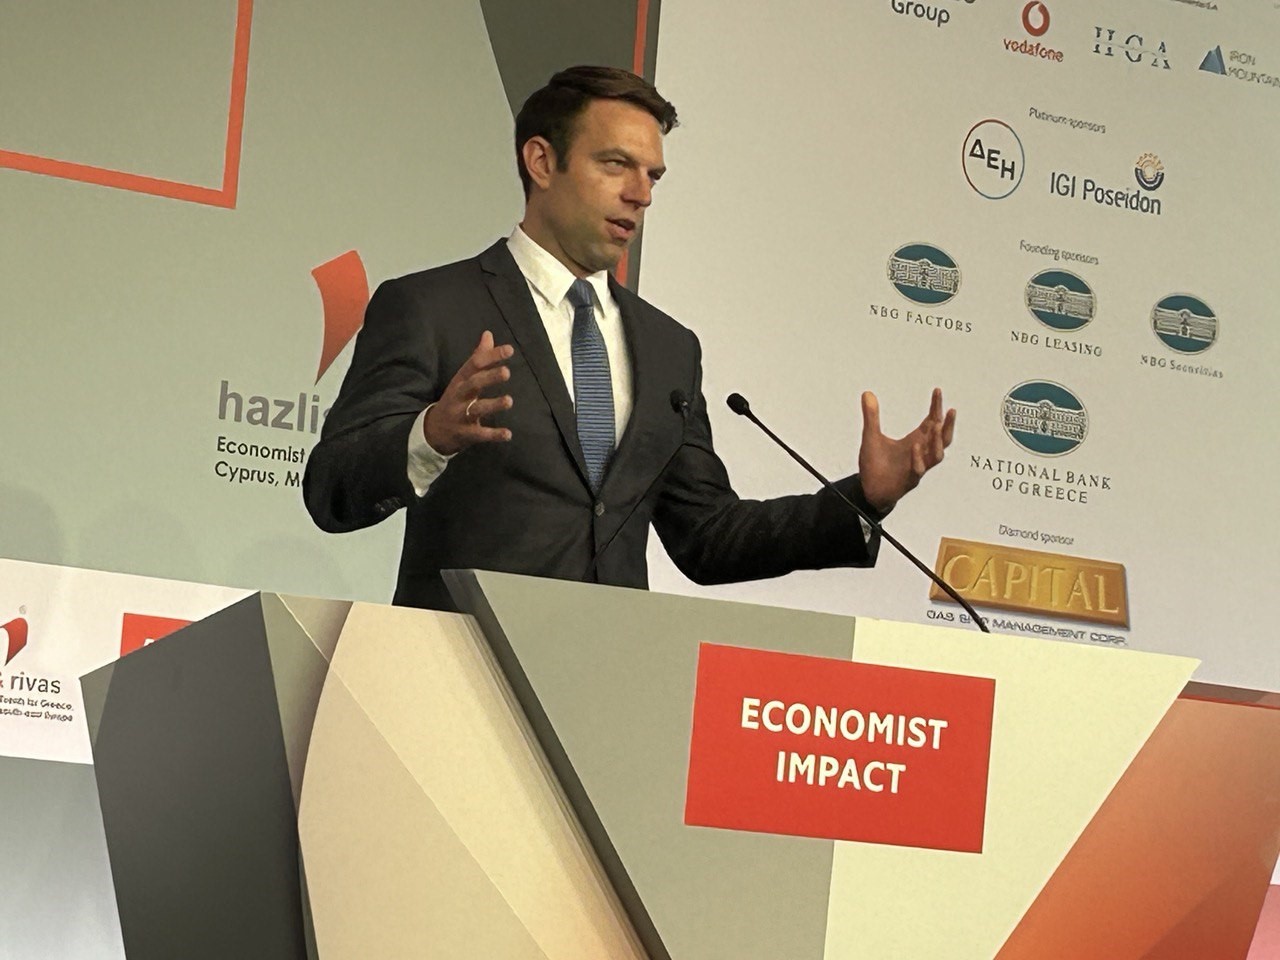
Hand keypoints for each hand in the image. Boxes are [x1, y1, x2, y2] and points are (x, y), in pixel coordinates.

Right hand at [423, 331, 514, 454]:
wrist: (433, 431)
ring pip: (476, 409)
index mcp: (461, 380)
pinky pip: (480, 434)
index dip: (492, 356)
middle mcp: (460, 396)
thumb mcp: (463, 378)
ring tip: (509, 401)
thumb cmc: (455, 399)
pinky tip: (508, 434)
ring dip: (493, 405)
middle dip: (489, 378)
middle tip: (507, 372)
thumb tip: (488, 334)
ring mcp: (461, 415)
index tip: (510, 350)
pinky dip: (493, 435)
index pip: (475, 365)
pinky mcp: (466, 434)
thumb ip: (478, 357)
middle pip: (473, 384)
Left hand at [857, 388, 955, 513]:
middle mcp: (920, 453)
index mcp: (915, 441)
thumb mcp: (871, 436)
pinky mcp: (909, 480)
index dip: (936, 407)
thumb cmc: (875, 465)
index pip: (932, 422)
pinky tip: (914, 446)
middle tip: (950, 409)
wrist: (868, 490)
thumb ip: (871, 416)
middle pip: (943, 438)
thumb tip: (867, 393)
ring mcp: (917, 467)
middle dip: (948, 424)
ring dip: (937, 441)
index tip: (937, 391)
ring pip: (937, 455)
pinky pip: (919, 470)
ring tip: (934, 425)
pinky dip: (917, 458)